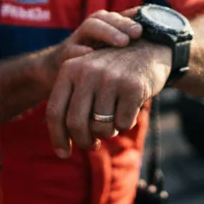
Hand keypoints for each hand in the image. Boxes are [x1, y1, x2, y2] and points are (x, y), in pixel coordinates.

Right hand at [41, 10, 142, 83]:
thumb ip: (132, 54)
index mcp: (106, 30)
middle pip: (107, 16)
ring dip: (107, 31)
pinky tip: (91, 54)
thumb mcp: (115, 61)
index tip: (150, 24)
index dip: (135, 17)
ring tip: (122, 41)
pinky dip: (80, 51)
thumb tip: (164, 51)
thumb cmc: (95, 71)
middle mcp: (92, 31)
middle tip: (138, 32)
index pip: (122, 16)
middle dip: (124, 23)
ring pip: (90, 26)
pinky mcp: (62, 56)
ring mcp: (76, 41)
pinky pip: (70, 50)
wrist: (57, 78)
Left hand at [45, 42, 170, 158]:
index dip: (57, 137)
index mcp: (69, 69)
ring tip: (114, 119)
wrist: (148, 49)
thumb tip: (63, 146)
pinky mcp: (132, 87)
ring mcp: (110, 79)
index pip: (55, 112)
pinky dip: (126, 123)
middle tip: (92, 145)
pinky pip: (123, 124)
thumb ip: (72, 105)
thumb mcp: (86, 78)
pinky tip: (130, 110)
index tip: (63, 154)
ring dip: (108, 132)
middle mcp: (87, 72)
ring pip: (101, 128)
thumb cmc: (112, 73)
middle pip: (76, 124)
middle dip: (84, 142)